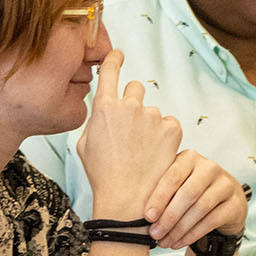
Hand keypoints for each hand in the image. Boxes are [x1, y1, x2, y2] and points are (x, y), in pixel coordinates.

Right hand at [75, 50, 182, 219]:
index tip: (117, 55)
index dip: (113, 59)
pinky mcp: (171, 129)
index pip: (109, 70)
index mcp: (104, 108)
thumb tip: (102, 112)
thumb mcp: (84, 146)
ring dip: (149, 124)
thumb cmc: (102, 175)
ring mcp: (152, 116)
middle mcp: (129, 106)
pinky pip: (169, 123)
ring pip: (152, 111)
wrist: (127, 200)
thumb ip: (94, 121)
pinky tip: (156, 154)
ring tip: (143, 151)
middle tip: (132, 128)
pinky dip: (164, 135)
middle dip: (134, 102)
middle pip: (135, 88)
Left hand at [140, 150, 249, 249]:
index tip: (147, 216)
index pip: (173, 176)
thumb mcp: (175, 183)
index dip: (159, 197)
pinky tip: (178, 243)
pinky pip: (211, 221)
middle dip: (168, 217)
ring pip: (200, 209)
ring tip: (163, 242)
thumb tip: (130, 206)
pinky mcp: (235, 204)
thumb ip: (158, 187)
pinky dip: (191, 235)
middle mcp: (210, 167)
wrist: (224, 202)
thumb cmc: (189, 191)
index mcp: (190, 157)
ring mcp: (226, 185)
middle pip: (188, 193)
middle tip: (154, 234)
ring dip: (178, 229)